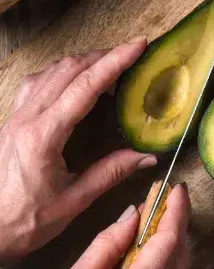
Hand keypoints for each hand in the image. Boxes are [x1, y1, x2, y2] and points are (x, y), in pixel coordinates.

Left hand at [0, 40, 155, 262]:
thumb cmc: (22, 222)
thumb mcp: (72, 202)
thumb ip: (110, 173)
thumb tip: (145, 156)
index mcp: (43, 136)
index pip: (85, 86)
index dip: (114, 62)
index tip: (138, 46)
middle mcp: (27, 119)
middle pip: (68, 69)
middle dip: (103, 55)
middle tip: (131, 54)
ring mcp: (15, 117)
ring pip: (51, 71)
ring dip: (82, 62)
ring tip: (108, 65)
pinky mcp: (11, 121)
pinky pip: (37, 82)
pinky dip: (61, 73)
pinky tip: (73, 81)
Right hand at [8, 184, 190, 268]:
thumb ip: (106, 245)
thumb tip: (131, 216)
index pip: (168, 242)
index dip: (176, 211)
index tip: (177, 190)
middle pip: (181, 256)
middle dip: (176, 224)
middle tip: (164, 201)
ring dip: (170, 246)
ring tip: (153, 225)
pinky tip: (146, 258)